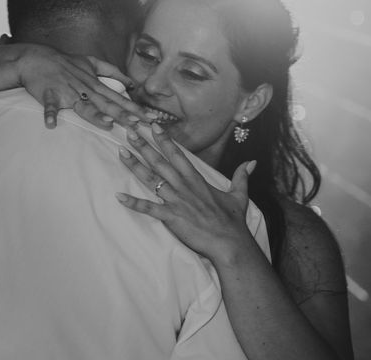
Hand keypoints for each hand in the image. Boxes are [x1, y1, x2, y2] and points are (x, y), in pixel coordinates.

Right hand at [14, 44, 153, 128]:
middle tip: (138, 124)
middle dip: (123, 114)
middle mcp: (84, 88)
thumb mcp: (91, 63)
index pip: (118, 98)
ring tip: (108, 124)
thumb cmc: (65, 62)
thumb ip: (112, 73)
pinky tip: (51, 124)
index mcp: (95, 83)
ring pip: (83, 104)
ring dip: (95, 114)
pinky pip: (49, 106)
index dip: (134, 108)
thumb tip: (131, 84)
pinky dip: (50, 114)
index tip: (149, 118)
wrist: (36, 58)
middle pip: (106, 104)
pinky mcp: (49, 94)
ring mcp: (67, 91)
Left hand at [115, 124, 256, 264]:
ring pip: (151, 179)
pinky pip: (148, 208)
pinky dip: (133, 203)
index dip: (164, 139)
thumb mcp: (239, 195)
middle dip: (143, 145)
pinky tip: (119, 196)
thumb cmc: (233, 221)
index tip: (152, 126)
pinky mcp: (171, 217)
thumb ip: (242, 176)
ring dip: (135, 165)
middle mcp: (184, 186)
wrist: (230, 243)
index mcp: (197, 179)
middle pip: (160, 161)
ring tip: (121, 152)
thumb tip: (252, 162)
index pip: (178, 154)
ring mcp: (176, 201)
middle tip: (128, 132)